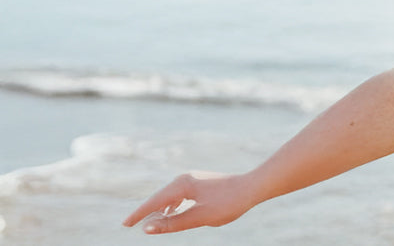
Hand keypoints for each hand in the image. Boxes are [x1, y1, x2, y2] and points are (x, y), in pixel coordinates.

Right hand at [122, 171, 259, 234]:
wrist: (254, 186)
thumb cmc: (229, 202)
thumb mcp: (200, 217)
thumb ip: (174, 223)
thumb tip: (147, 228)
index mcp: (182, 184)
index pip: (154, 202)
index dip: (139, 214)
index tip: (125, 225)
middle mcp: (185, 178)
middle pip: (159, 197)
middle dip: (146, 211)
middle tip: (130, 224)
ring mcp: (193, 179)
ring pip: (170, 196)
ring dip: (159, 208)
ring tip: (148, 221)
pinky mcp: (201, 183)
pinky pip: (180, 195)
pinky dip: (172, 205)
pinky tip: (171, 212)